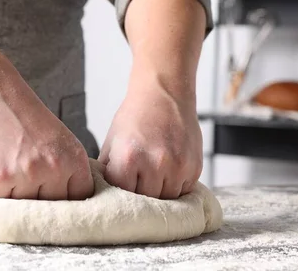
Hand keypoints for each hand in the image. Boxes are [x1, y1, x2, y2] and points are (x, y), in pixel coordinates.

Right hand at [0, 56, 93, 200]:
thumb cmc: (20, 114)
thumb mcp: (57, 138)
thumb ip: (66, 168)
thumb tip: (67, 204)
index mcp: (74, 158)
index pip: (78, 199)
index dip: (63, 200)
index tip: (50, 195)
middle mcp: (55, 167)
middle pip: (50, 208)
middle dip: (36, 198)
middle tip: (20, 179)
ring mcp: (27, 173)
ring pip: (23, 208)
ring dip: (11, 195)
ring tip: (5, 168)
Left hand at [98, 74, 202, 198]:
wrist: (164, 95)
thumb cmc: (134, 118)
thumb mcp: (112, 142)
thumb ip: (107, 170)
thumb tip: (103, 194)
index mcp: (129, 158)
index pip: (122, 194)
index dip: (119, 193)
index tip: (119, 188)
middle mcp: (155, 164)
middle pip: (145, 201)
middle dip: (139, 195)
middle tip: (136, 183)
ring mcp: (177, 167)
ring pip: (167, 201)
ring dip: (158, 194)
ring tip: (151, 177)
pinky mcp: (194, 167)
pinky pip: (183, 191)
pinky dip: (174, 187)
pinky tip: (166, 172)